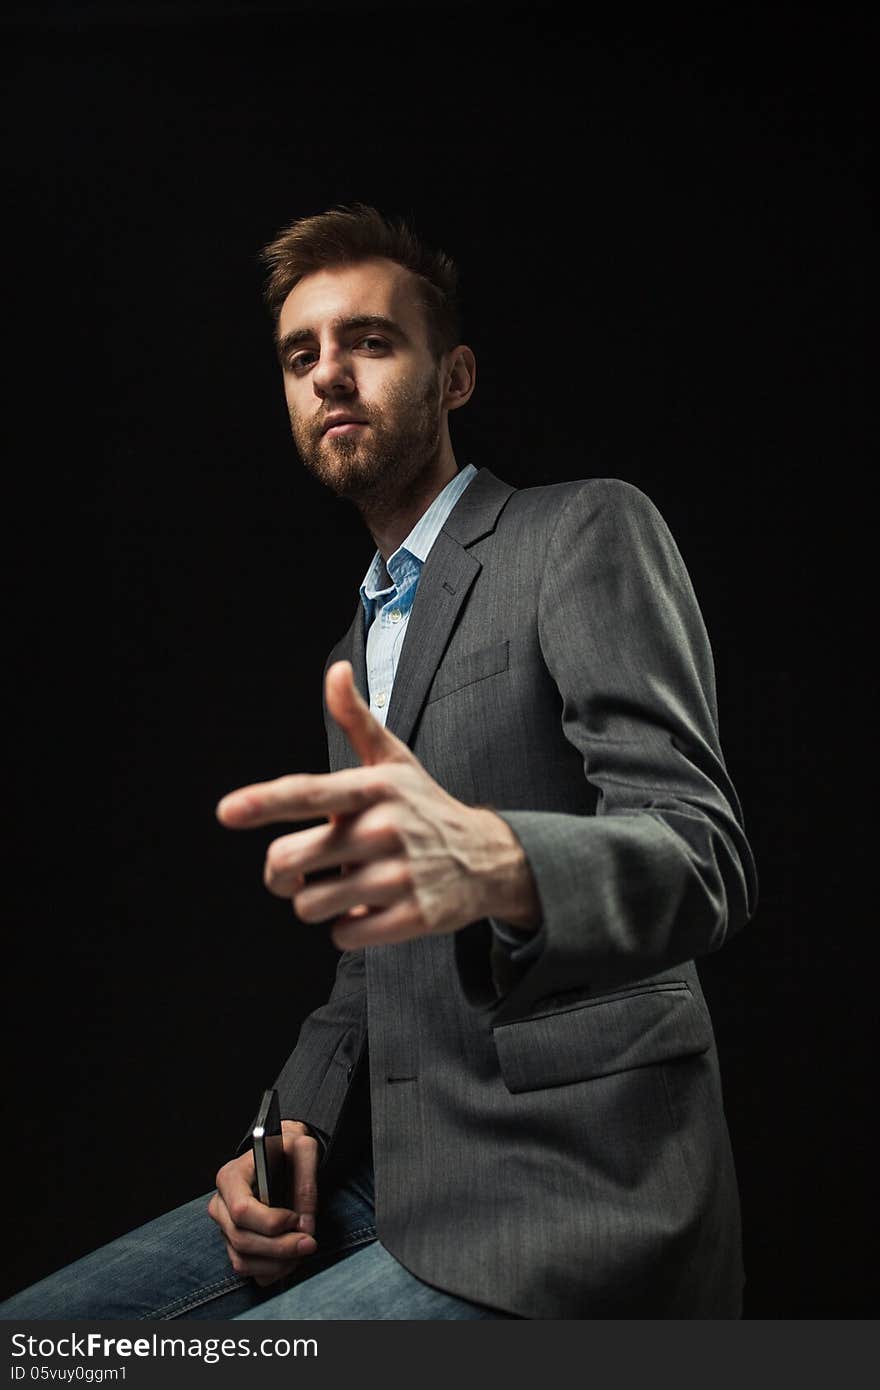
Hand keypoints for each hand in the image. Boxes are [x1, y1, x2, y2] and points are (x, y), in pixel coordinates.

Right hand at [207, 1120, 317, 1286]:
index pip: (242, 1210)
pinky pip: (247, 1269)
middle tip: (309, 1242)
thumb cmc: (288, 1150)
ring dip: (277, 1263)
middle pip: (242, 1240)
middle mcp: (221, 1205)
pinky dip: (270, 1271)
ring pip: (242, 1260)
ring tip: (302, 1249)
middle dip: (280, 1248)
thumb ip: (307, 1183)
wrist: (279, 1156)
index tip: (296, 1218)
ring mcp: (224, 1227)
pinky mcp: (233, 1244)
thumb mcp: (303, 1150)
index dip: (271, 1222)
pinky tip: (290, 1258)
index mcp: (230, 1177)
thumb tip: (305, 1225)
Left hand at [216, 660, 539, 949]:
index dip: (263, 801)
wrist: (488, 859)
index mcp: (373, 789)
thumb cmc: (424, 808)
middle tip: (299, 871)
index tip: (227, 811)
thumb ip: (356, 719)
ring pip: (309, 905)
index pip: (308, 792)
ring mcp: (397, 877)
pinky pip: (343, 935)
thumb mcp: (394, 761)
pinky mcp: (410, 918)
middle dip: (281, 873)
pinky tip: (372, 909)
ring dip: (317, 902)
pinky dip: (348, 928)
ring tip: (346, 886)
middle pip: (288, 862)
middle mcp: (383, 830)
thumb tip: (335, 671)